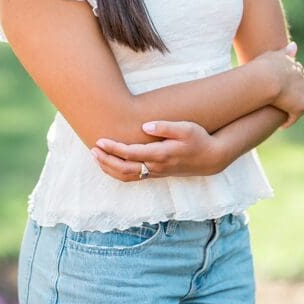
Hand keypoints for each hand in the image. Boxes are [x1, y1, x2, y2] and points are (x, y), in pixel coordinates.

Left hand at [90, 121, 221, 181]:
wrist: (211, 158)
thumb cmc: (199, 139)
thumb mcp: (186, 128)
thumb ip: (165, 126)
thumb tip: (145, 125)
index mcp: (161, 154)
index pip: (131, 154)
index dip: (113, 148)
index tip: (100, 140)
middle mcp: (156, 166)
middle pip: (124, 168)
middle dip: (106, 159)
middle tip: (92, 149)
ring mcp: (156, 172)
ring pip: (127, 176)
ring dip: (109, 168)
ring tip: (97, 156)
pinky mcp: (157, 174)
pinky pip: (133, 177)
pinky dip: (118, 172)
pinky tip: (111, 164)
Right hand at [263, 42, 303, 127]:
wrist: (266, 80)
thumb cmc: (264, 67)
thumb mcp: (274, 55)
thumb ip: (284, 52)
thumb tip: (294, 46)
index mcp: (296, 67)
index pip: (297, 75)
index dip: (290, 82)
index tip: (283, 87)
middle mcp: (302, 80)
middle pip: (302, 89)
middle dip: (295, 94)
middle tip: (284, 102)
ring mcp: (302, 94)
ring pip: (299, 102)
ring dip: (292, 108)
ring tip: (283, 114)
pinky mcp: (299, 107)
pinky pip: (293, 117)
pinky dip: (288, 121)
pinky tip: (281, 125)